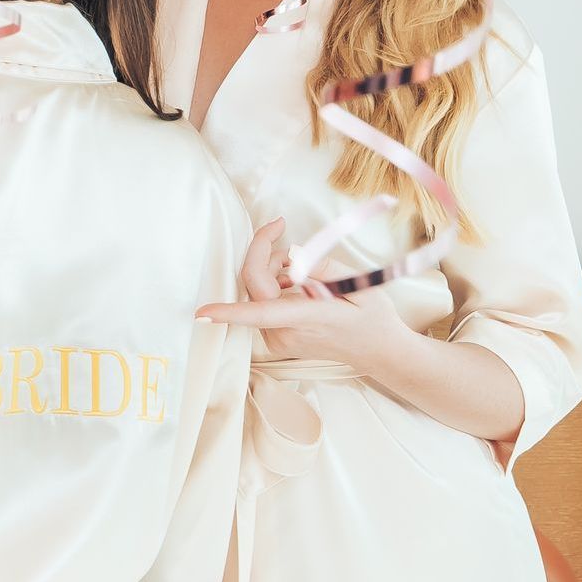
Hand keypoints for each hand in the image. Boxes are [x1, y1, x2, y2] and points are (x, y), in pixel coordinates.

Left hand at [198, 217, 409, 373]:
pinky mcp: (274, 339)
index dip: (229, 312)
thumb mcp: (360, 284)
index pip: (261, 313)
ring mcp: (278, 340)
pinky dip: (277, 286)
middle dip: (264, 252)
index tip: (202, 314)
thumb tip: (289, 258)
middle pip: (254, 285)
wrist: (379, 351)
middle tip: (282, 229)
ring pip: (257, 291)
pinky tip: (301, 289)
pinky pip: (263, 303)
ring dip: (273, 270)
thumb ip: (322, 267)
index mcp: (306, 318)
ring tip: (308, 272)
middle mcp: (286, 333)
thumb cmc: (372, 315)